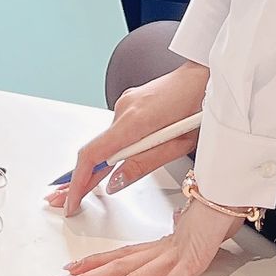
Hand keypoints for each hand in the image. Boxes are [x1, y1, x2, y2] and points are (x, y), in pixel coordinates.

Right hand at [45, 60, 208, 217]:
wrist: (209, 74)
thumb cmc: (201, 106)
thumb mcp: (177, 145)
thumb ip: (142, 164)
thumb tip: (114, 183)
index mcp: (134, 121)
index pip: (93, 155)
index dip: (78, 182)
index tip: (71, 202)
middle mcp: (124, 108)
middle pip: (94, 150)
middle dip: (79, 179)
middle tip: (66, 202)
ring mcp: (127, 103)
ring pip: (107, 141)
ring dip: (98, 166)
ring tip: (86, 190)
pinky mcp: (133, 102)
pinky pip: (117, 131)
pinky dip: (111, 150)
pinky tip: (113, 165)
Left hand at [50, 193, 242, 275]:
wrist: (235, 191)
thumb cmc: (219, 208)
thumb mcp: (197, 226)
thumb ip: (184, 233)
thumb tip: (179, 227)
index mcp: (161, 244)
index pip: (121, 255)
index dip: (94, 263)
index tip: (70, 270)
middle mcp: (161, 251)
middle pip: (117, 268)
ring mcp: (174, 258)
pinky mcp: (190, 264)